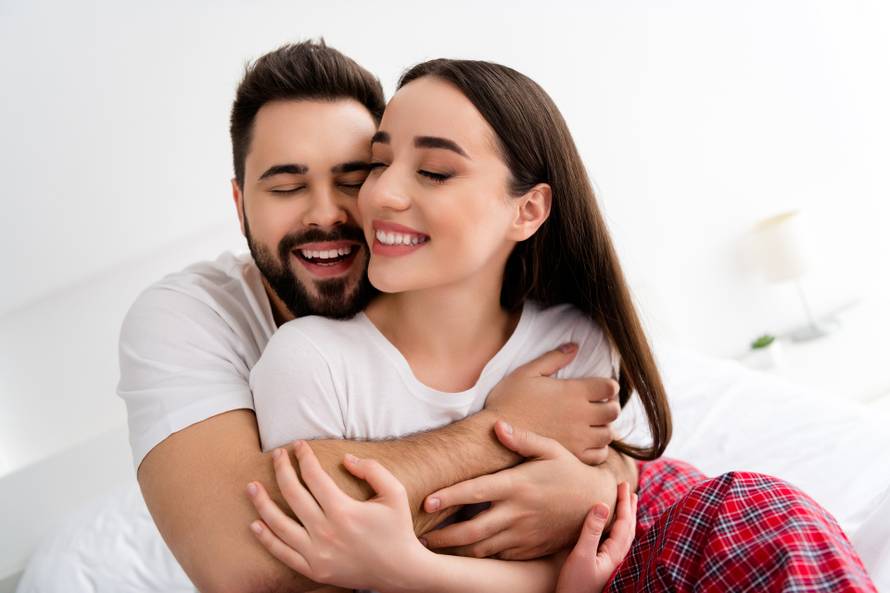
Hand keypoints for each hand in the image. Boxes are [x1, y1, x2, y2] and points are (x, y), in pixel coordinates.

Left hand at [246, 441, 430, 592]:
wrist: (400, 571)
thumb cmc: (397, 529)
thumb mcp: (394, 493)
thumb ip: (372, 470)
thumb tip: (346, 459)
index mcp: (344, 510)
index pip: (313, 476)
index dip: (303, 457)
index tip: (298, 445)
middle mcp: (326, 531)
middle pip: (292, 494)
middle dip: (281, 469)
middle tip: (276, 454)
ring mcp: (317, 553)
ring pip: (279, 524)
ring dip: (262, 503)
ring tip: (251, 486)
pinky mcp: (314, 570)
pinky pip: (282, 553)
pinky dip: (266, 539)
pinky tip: (255, 524)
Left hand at [421, 421, 619, 559]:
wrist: (597, 503)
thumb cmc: (569, 471)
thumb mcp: (550, 449)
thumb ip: (522, 439)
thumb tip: (497, 425)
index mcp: (517, 485)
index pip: (475, 492)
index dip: (448, 498)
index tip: (427, 502)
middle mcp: (517, 512)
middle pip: (471, 530)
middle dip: (443, 536)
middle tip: (422, 537)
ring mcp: (523, 534)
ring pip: (482, 549)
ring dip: (457, 550)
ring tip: (436, 547)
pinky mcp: (529, 550)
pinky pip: (498, 557)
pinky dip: (479, 557)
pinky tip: (465, 552)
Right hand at [484, 344, 619, 463]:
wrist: (495, 435)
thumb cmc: (508, 401)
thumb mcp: (527, 372)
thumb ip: (553, 358)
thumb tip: (574, 347)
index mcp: (573, 392)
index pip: (610, 387)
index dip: (608, 386)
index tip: (599, 388)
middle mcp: (581, 415)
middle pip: (614, 411)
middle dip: (609, 406)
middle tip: (597, 406)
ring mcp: (579, 437)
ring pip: (608, 434)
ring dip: (603, 427)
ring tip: (591, 425)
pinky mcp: (573, 455)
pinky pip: (599, 454)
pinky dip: (597, 448)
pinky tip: (585, 442)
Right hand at [556, 482, 636, 592]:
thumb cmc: (575, 585)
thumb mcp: (581, 555)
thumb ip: (592, 530)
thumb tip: (602, 504)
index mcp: (616, 553)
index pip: (625, 522)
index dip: (624, 502)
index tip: (623, 484)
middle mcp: (618, 558)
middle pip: (629, 528)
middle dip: (629, 508)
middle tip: (629, 490)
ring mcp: (613, 564)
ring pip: (625, 536)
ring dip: (627, 518)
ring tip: (627, 506)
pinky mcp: (606, 567)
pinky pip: (618, 542)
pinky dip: (620, 529)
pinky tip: (614, 530)